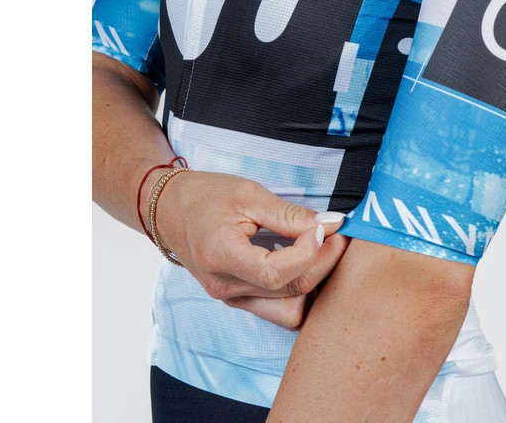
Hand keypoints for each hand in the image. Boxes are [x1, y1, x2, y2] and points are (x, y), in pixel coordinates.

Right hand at [147, 169, 348, 328]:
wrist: (169, 209)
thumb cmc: (205, 196)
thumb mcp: (249, 194)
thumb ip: (291, 214)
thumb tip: (331, 223)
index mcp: (222, 257)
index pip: (276, 273)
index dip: (309, 252)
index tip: (323, 226)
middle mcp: (226, 288)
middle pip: (291, 292)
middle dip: (323, 262)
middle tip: (336, 234)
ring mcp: (231, 299)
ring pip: (289, 310)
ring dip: (314, 282)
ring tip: (322, 249)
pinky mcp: (238, 300)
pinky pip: (279, 308)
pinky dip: (298, 288)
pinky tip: (301, 259)